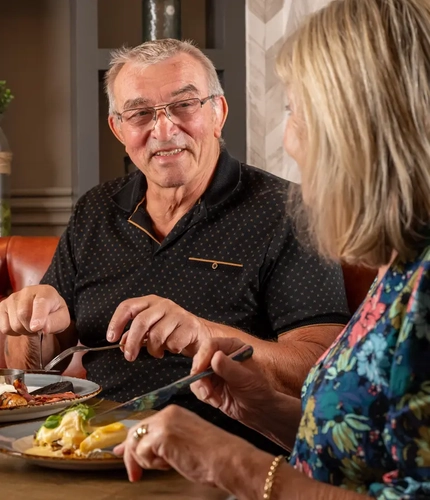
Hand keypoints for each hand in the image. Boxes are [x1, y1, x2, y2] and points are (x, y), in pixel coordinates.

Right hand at [0, 285, 69, 336]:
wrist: (43, 306)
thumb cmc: (53, 312)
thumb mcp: (62, 318)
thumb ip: (55, 322)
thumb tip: (44, 328)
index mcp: (45, 292)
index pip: (40, 303)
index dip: (38, 316)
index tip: (37, 327)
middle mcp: (27, 292)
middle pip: (23, 316)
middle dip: (32, 329)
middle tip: (39, 328)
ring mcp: (12, 298)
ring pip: (14, 324)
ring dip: (24, 331)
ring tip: (31, 325)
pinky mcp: (2, 306)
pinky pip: (5, 328)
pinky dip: (14, 332)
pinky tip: (21, 325)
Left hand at [107, 295, 212, 360]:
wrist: (199, 333)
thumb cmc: (171, 331)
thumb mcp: (151, 330)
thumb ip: (135, 335)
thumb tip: (122, 343)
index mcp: (150, 302)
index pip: (128, 307)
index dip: (117, 322)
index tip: (111, 338)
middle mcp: (163, 304)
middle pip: (141, 321)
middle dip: (132, 342)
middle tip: (129, 356)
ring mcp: (177, 313)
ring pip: (156, 334)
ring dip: (154, 349)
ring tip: (157, 352)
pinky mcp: (190, 324)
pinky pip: (173, 342)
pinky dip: (170, 350)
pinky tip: (172, 349)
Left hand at [113, 405, 258, 487]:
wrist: (226, 458)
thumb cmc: (211, 456)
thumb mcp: (184, 442)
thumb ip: (164, 442)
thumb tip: (144, 451)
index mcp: (174, 413)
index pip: (144, 425)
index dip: (131, 442)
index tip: (121, 451)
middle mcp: (167, 414)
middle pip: (135, 434)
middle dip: (130, 456)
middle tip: (134, 475)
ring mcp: (163, 423)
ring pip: (136, 446)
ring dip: (147, 462)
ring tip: (168, 465)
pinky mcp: (161, 436)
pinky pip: (142, 455)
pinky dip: (152, 464)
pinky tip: (169, 464)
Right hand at [189, 337, 276, 424]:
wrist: (259, 409)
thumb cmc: (258, 390)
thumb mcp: (245, 378)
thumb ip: (230, 368)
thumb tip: (215, 357)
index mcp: (232, 347)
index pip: (211, 345)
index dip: (203, 356)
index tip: (199, 372)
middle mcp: (221, 355)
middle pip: (199, 359)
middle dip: (200, 377)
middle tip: (207, 392)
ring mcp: (214, 369)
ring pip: (196, 374)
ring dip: (202, 389)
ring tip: (216, 400)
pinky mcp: (209, 383)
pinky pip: (197, 386)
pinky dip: (204, 395)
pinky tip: (217, 401)